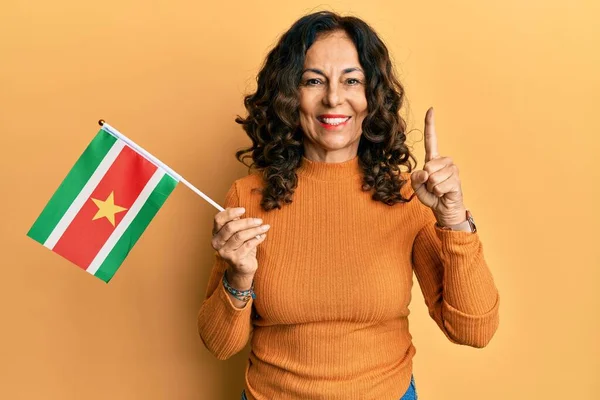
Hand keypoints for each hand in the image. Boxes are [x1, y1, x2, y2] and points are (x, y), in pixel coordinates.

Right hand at [211, 207, 269, 278]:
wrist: (243, 267)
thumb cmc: (241, 246)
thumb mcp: (237, 232)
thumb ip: (236, 222)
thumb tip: (239, 210)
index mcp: (216, 233)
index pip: (218, 219)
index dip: (230, 213)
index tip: (243, 210)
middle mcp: (217, 243)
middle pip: (230, 227)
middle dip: (247, 222)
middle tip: (259, 220)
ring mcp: (225, 252)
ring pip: (240, 236)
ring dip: (255, 230)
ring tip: (264, 227)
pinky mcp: (235, 259)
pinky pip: (248, 245)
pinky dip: (257, 239)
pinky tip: (262, 236)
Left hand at [410, 107, 466, 225]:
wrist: (445, 209)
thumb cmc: (432, 196)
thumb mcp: (417, 187)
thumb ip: (416, 179)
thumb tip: (425, 173)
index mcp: (433, 159)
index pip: (432, 139)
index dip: (430, 125)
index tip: (431, 109)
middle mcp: (444, 161)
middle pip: (427, 167)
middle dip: (425, 181)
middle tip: (431, 186)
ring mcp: (452, 169)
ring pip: (432, 177)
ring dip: (432, 188)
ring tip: (438, 190)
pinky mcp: (456, 179)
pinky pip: (439, 185)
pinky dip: (437, 192)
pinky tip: (443, 193)